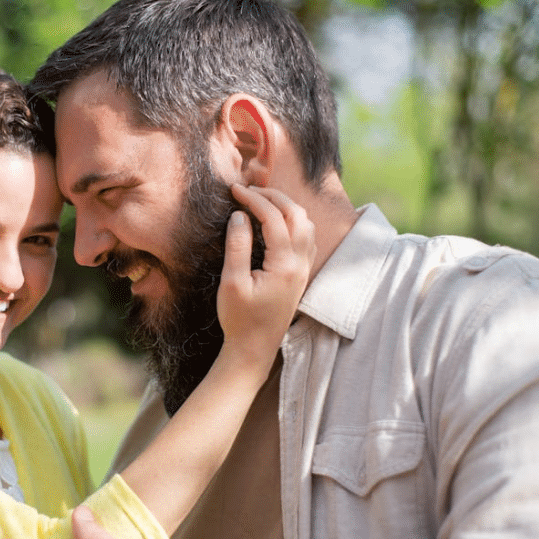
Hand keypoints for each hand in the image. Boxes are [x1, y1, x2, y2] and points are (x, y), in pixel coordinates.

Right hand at [218, 185, 314, 362]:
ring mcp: (304, 269)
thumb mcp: (232, 283)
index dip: (254, 199)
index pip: (273, 218)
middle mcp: (301, 264)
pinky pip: (306, 237)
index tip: (234, 189)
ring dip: (285, 207)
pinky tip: (275, 222)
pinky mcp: (301, 274)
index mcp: (284, 265)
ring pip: (305, 224)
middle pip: (296, 214)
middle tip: (247, 191)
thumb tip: (239, 215)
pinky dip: (292, 221)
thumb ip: (237, 246)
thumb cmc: (240, 319)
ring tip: (260, 202)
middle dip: (273, 196)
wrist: (255, 348)